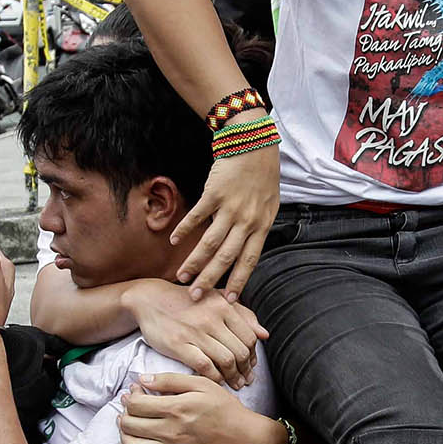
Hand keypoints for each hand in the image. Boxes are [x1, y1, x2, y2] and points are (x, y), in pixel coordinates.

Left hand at [118, 374, 286, 443]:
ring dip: (123, 434)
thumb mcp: (204, 385)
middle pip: (129, 424)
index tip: (136, 391)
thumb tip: (143, 379)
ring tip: (129, 424)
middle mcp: (170, 432)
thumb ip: (171, 380)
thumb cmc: (226, 409)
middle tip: (131, 406)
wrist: (245, 439)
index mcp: (176, 409)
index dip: (131, 395)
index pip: (136, 404)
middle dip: (124, 412)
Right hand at [124, 280, 268, 389]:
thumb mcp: (215, 300)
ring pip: (226, 361)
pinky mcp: (179, 344)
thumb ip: (242, 315)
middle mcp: (212, 318)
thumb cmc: (186, 302)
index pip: (249, 337)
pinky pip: (205, 367)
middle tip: (246, 380)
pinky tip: (216, 382)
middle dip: (246, 370)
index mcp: (224, 306)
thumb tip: (264, 334)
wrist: (150, 300)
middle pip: (240, 351)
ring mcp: (195, 332)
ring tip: (235, 384)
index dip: (253, 356)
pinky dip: (214, 378)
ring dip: (233, 377)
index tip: (251, 367)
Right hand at [169, 138, 279, 300]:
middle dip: (210, 279)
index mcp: (262, 225)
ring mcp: (230, 207)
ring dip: (194, 261)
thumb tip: (243, 248)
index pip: (250, 260)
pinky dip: (184, 230)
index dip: (239, 281)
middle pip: (227, 257)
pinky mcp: (215, 193)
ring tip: (181, 275)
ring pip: (211, 242)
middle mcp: (247, 220)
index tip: (229, 300)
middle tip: (196, 296)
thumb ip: (255, 227)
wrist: (254, 143)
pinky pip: (197, 217)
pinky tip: (173, 241)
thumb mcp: (268, 204)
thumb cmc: (262, 175)